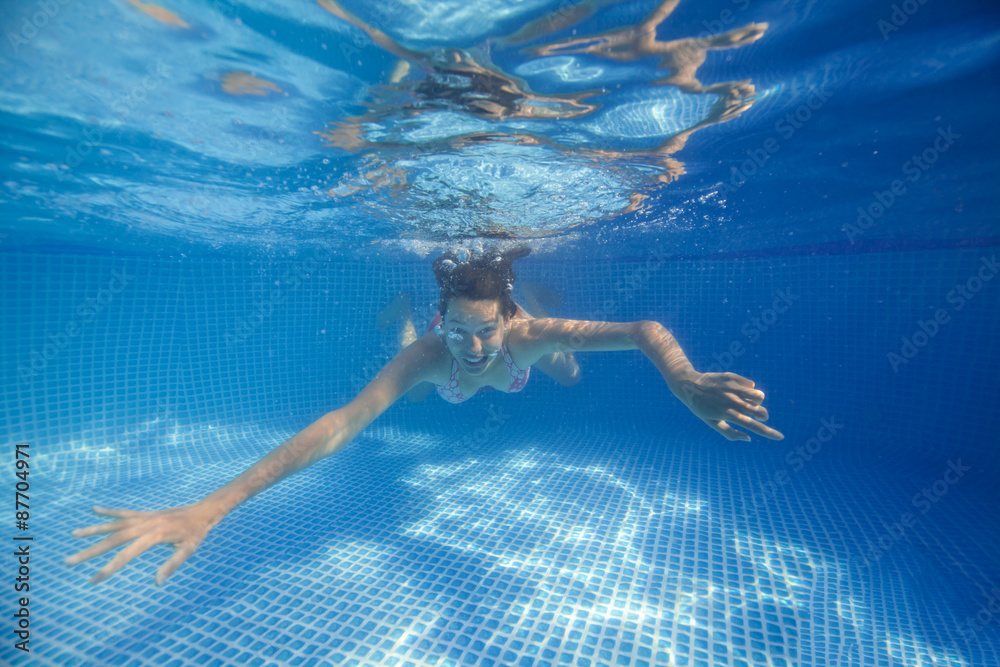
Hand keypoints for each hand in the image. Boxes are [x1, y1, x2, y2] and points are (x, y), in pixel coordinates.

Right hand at [65, 503, 219, 585]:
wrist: (203, 511)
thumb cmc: (196, 533)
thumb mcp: (189, 550)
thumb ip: (172, 565)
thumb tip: (157, 583)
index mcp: (154, 535)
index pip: (126, 555)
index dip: (109, 568)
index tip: (92, 580)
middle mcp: (146, 524)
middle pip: (113, 539)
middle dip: (90, 550)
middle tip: (68, 561)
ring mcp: (144, 517)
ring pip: (114, 524)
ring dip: (93, 529)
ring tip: (73, 534)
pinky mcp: (146, 513)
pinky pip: (124, 512)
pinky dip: (109, 512)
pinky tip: (94, 510)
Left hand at [674, 371, 783, 440]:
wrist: (689, 385)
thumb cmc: (701, 407)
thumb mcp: (712, 423)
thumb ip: (730, 433)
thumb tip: (748, 439)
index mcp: (727, 414)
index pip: (752, 426)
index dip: (768, 432)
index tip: (781, 437)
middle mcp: (731, 400)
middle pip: (759, 410)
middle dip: (763, 415)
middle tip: (759, 415)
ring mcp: (732, 387)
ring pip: (758, 395)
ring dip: (758, 400)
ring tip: (749, 401)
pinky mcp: (732, 377)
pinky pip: (750, 385)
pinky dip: (748, 389)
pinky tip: (738, 390)